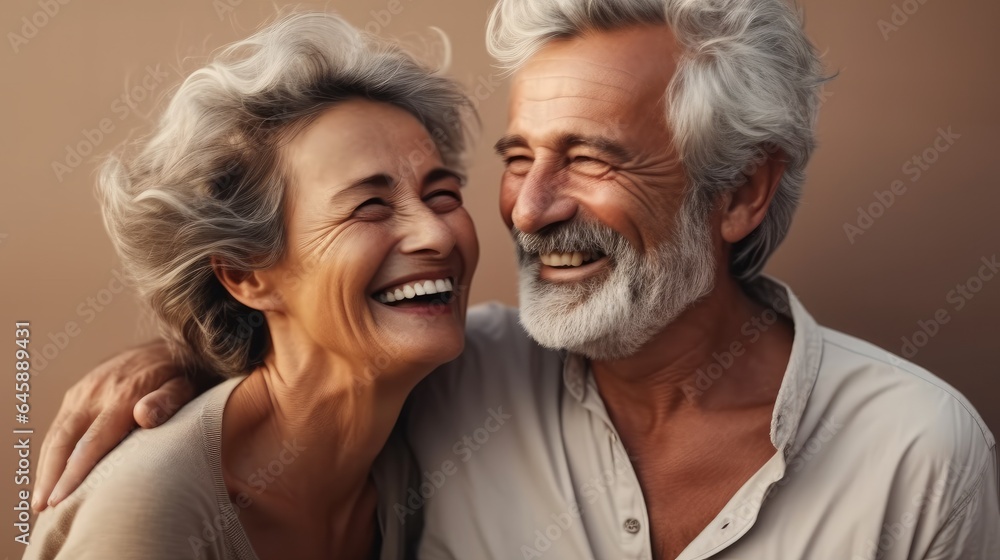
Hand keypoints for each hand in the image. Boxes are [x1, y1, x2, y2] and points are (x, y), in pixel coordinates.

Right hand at [33, 341, 195, 510]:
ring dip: (45, 467)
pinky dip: (50, 451)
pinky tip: (50, 472)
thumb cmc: (183, 375)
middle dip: (50, 476)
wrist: (170, 345)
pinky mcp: (79, 390)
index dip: (74, 473)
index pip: (92, 441)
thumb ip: (167, 401)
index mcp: (122, 394)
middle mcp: (96, 391)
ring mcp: (84, 389)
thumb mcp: (186, 386)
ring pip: (56, 433)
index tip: (61, 499)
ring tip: (41, 499)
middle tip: (43, 507)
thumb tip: (144, 417)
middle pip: (64, 440)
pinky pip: (59, 424)